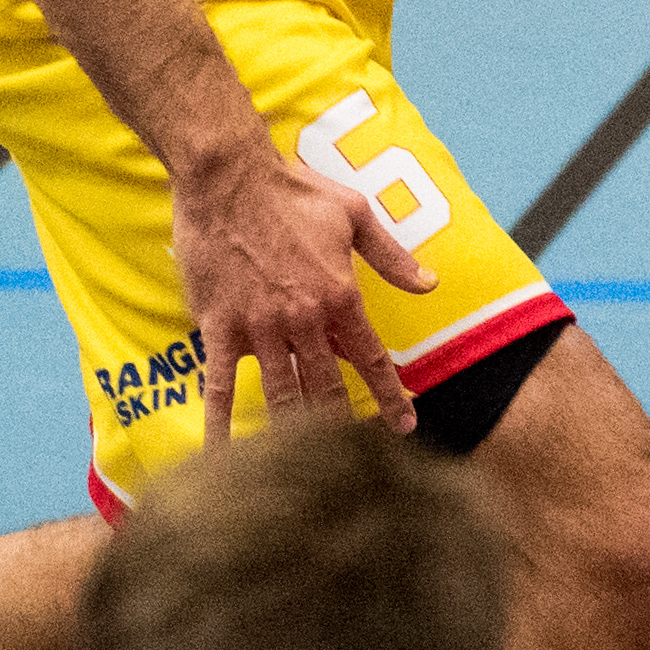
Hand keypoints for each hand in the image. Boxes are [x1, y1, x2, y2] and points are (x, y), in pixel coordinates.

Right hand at [170, 136, 423, 437]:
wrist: (228, 177)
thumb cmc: (292, 190)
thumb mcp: (355, 214)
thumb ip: (392, 256)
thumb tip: (430, 284)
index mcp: (340, 293)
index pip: (371, 357)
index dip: (390, 394)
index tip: (404, 426)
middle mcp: (304, 317)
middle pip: (327, 385)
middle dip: (344, 425)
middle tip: (355, 465)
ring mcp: (260, 326)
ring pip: (281, 392)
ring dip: (293, 432)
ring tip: (300, 472)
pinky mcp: (220, 327)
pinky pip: (219, 384)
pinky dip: (220, 423)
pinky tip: (219, 457)